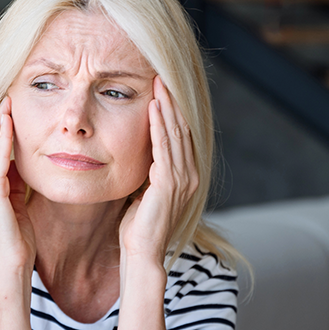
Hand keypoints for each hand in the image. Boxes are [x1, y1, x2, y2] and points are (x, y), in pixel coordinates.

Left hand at [119, 76, 198, 266]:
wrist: (141, 253)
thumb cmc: (138, 227)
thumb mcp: (144, 192)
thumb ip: (147, 172)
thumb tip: (139, 154)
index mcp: (185, 176)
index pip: (180, 136)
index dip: (172, 111)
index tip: (161, 88)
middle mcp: (189, 175)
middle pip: (181, 129)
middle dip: (171, 101)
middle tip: (161, 76)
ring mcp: (182, 179)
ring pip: (175, 133)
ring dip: (166, 106)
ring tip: (158, 83)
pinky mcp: (169, 183)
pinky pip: (165, 147)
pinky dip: (159, 125)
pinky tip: (153, 107)